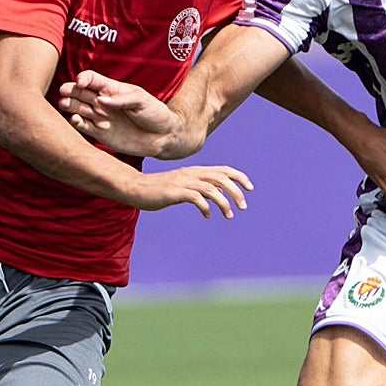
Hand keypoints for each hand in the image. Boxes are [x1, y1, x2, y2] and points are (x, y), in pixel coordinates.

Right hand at [59, 70, 179, 155]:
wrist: (163, 137)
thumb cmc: (155, 113)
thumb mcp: (142, 101)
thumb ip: (122, 100)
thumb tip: (101, 100)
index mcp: (112, 89)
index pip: (92, 79)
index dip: (84, 78)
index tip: (81, 82)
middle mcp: (102, 102)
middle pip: (80, 92)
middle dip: (71, 90)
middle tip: (63, 92)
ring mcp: (99, 117)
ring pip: (77, 108)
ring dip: (69, 105)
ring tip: (63, 104)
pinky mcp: (99, 133)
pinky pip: (83, 126)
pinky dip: (76, 123)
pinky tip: (74, 120)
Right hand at [130, 165, 253, 218]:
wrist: (135, 188)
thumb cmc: (159, 189)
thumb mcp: (182, 186)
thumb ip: (199, 187)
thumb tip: (217, 194)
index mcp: (195, 171)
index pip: (223, 170)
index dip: (239, 177)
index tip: (250, 188)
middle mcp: (192, 174)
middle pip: (221, 178)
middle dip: (236, 192)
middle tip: (243, 207)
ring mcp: (183, 182)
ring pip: (212, 188)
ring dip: (224, 202)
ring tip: (229, 215)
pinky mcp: (175, 192)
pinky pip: (196, 198)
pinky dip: (206, 207)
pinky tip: (207, 216)